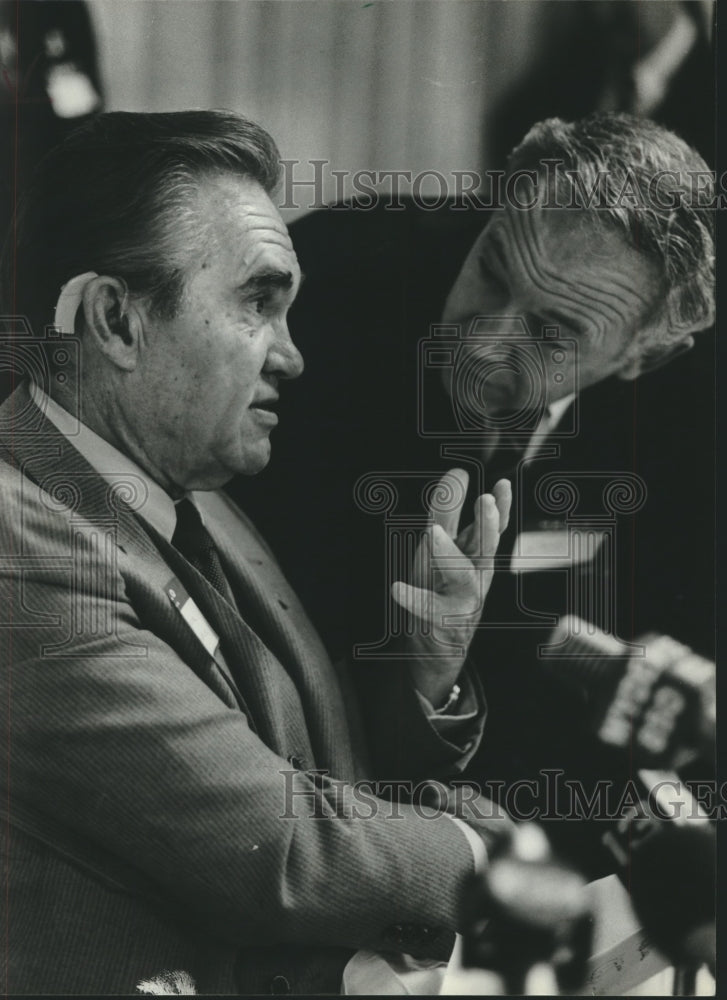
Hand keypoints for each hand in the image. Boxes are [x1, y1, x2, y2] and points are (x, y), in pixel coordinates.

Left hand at [392, 468, 510, 706]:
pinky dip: (413, 598)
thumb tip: (458, 472)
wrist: (438, 643)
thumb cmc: (442, 587)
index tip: (502, 484)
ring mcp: (461, 599)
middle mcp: (475, 575)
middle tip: (486, 500)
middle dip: (488, 525)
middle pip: (486, 548)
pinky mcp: (442, 620)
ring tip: (433, 534)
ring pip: (463, 576)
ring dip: (449, 554)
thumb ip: (449, 510)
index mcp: (476, 555)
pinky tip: (397, 588)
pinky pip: (427, 607)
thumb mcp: (444, 545)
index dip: (500, 506)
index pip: (492, 527)